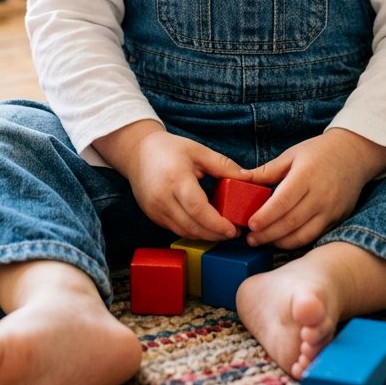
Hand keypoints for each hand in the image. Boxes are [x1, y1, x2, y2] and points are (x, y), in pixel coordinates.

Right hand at [93, 120, 248, 240]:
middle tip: (234, 232)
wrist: (136, 152)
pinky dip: (192, 231)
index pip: (198, 209)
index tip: (233, 229)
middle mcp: (163, 198)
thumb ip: (223, 165)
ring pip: (184, 231)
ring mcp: (155, 209)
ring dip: (205, 236)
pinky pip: (175, 229)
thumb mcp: (198, 151)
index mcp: (176, 179)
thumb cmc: (169, 149)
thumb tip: (248, 177)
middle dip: (215, 234)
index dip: (217, 224)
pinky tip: (205, 227)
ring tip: (223, 231)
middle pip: (192, 226)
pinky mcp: (152, 215)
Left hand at [241, 130, 385, 249]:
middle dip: (268, 234)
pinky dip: (297, 241)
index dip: (265, 216)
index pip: (283, 201)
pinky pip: (315, 236)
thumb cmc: (319, 152)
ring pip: (303, 234)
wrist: (354, 154)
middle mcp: (320, 195)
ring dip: (280, 242)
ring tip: (263, 241)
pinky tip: (282, 240)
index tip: (250, 224)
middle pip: (291, 222)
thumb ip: (267, 171)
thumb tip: (241, 179)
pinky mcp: (337, 219)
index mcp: (306, 175)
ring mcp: (331, 210)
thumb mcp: (292, 154)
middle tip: (250, 238)